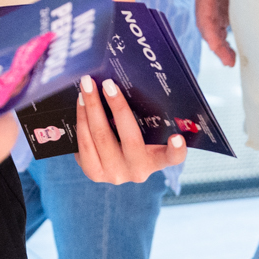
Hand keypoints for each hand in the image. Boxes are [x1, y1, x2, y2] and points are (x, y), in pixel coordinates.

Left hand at [73, 75, 190, 184]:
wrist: (113, 163)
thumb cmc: (135, 139)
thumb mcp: (146, 134)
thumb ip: (146, 119)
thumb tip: (129, 84)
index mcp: (156, 160)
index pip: (171, 158)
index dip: (176, 150)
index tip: (177, 137)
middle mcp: (137, 171)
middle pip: (127, 137)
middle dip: (115, 106)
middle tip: (107, 83)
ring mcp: (114, 175)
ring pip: (98, 138)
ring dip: (90, 109)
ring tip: (87, 88)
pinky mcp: (93, 173)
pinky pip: (83, 145)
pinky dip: (80, 121)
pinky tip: (80, 103)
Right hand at [195, 0, 234, 66]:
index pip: (203, 16)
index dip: (209, 32)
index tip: (216, 46)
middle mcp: (209, 2)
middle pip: (208, 27)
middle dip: (216, 45)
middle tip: (228, 61)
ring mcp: (217, 7)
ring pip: (216, 31)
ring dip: (221, 47)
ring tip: (231, 61)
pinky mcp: (225, 10)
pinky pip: (223, 29)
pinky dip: (227, 41)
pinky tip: (235, 52)